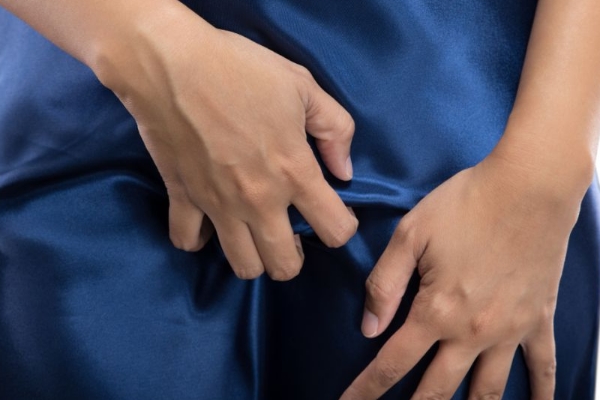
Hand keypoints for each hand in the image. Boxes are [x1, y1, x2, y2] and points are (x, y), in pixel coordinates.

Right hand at [97, 5, 357, 279]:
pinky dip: (199, 238)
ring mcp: (217, 206)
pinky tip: (209, 222)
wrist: (171, 63)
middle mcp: (259, 202)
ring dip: (255, 257)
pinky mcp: (182, 199)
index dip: (343, 227)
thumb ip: (336, 130)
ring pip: (243, 267)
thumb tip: (345, 172)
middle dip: (296, 257)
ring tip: (254, 232)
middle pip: (285, 267)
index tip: (334, 212)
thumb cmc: (242, 70)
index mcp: (294, 173)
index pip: (336, 231)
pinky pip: (187, 241)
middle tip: (291, 231)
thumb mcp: (304, 85)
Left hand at [340, 152, 580, 398]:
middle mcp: (472, 332)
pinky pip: (542, 366)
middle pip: (436, 389)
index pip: (392, 363)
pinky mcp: (539, 319)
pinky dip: (542, 392)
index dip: (367, 390)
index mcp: (436, 311)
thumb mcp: (411, 235)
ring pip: (487, 391)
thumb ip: (384, 284)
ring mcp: (510, 330)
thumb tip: (368, 328)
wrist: (529, 186)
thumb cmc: (465, 205)